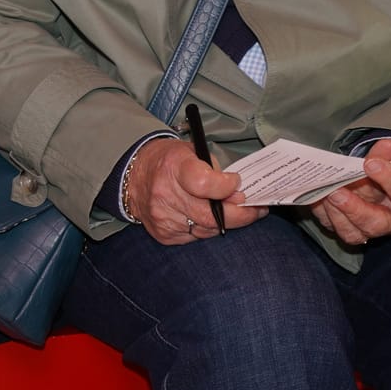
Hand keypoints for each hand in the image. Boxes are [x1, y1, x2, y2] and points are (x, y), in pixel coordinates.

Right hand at [124, 136, 264, 244]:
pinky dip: (207, 228)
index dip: (225, 187)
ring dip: (226, 222)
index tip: (236, 182)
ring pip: (207, 230)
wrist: (135, 175)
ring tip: (237, 212)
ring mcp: (163, 218)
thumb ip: (216, 170)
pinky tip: (210, 218)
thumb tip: (238, 195)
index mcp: (174, 167)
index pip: (204, 184)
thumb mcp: (192, 151)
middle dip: (240, 214)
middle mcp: (165, 194)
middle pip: (210, 215)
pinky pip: (196, 237)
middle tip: (255, 209)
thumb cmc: (169, 161)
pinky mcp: (164, 234)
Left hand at [310, 137, 390, 243]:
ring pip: (352, 232)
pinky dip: (321, 212)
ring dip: (335, 213)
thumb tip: (384, 147)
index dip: (389, 180)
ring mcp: (369, 227)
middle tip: (337, 191)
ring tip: (324, 192)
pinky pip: (333, 226)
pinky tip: (314, 194)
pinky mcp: (349, 226)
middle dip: (354, 209)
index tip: (371, 164)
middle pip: (375, 224)